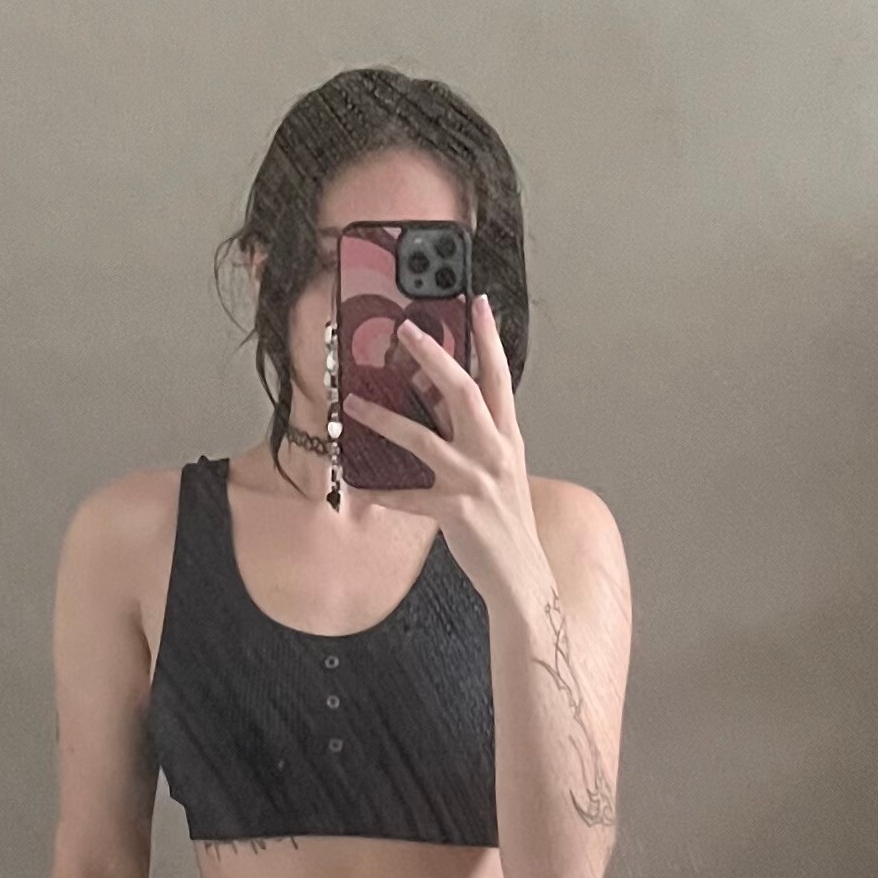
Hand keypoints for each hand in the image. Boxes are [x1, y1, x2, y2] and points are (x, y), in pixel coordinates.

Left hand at [342, 294, 541, 605]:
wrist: (522, 574)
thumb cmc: (508, 522)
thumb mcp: (502, 470)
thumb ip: (477, 436)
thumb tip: (441, 403)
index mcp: (507, 439)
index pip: (499, 378)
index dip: (489, 339)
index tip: (477, 303)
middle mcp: (493, 453)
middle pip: (463, 392)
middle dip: (433, 357)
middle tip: (406, 330)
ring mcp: (474, 481)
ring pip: (423, 438)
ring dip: (384, 418)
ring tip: (355, 402)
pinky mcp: (455, 511)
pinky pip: (408, 496)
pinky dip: (380, 491)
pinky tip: (357, 483)